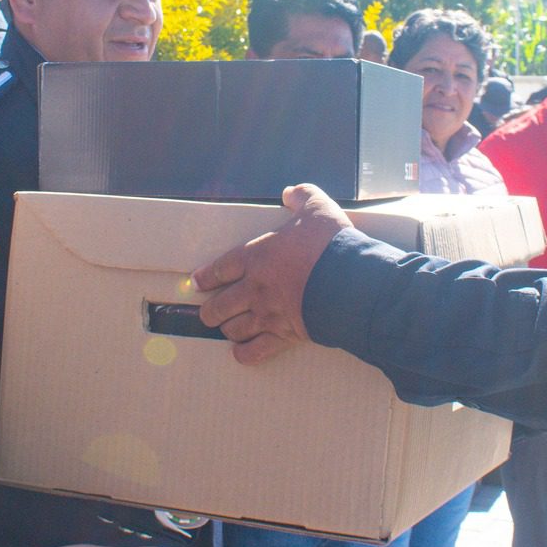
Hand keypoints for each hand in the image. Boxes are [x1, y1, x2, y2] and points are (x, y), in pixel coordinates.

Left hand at [192, 184, 349, 364]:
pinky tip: (242, 353)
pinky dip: (246, 354)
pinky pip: (256, 351)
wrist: (349, 281)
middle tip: (208, 313)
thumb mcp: (318, 208)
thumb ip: (302, 196)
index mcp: (258, 256)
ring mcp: (268, 314)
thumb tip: (291, 192)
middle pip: (219, 306)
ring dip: (228, 330)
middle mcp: (256, 288)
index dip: (206, 277)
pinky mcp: (284, 335)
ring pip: (234, 329)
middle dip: (210, 311)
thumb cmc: (331, 244)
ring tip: (228, 329)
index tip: (197, 283)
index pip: (221, 268)